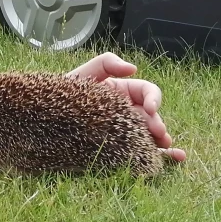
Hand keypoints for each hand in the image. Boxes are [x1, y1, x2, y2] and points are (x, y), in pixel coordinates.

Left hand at [67, 52, 186, 162]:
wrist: (46, 116)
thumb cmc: (64, 93)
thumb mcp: (84, 73)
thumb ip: (107, 63)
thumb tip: (133, 68)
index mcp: (123, 91)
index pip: (146, 92)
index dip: (153, 98)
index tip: (151, 108)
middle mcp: (127, 111)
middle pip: (151, 116)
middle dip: (157, 123)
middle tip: (158, 133)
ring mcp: (124, 130)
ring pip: (150, 135)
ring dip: (162, 140)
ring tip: (166, 147)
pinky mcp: (119, 148)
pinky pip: (142, 151)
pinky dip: (162, 154)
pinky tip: (174, 158)